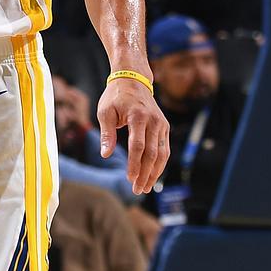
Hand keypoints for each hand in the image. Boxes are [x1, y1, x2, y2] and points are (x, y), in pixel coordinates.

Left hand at [97, 77, 168, 195]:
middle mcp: (154, 121)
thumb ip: (107, 134)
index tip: (130, 179)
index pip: (138, 146)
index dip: (134, 164)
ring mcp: (161, 125)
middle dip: (145, 174)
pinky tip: (152, 175)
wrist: (133, 80)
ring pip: (162, 154)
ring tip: (146, 187)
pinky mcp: (164, 128)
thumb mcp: (105, 112)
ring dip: (155, 172)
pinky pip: (164, 149)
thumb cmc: (115, 97)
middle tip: (138, 190)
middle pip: (152, 153)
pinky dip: (159, 164)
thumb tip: (105, 155)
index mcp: (138, 117)